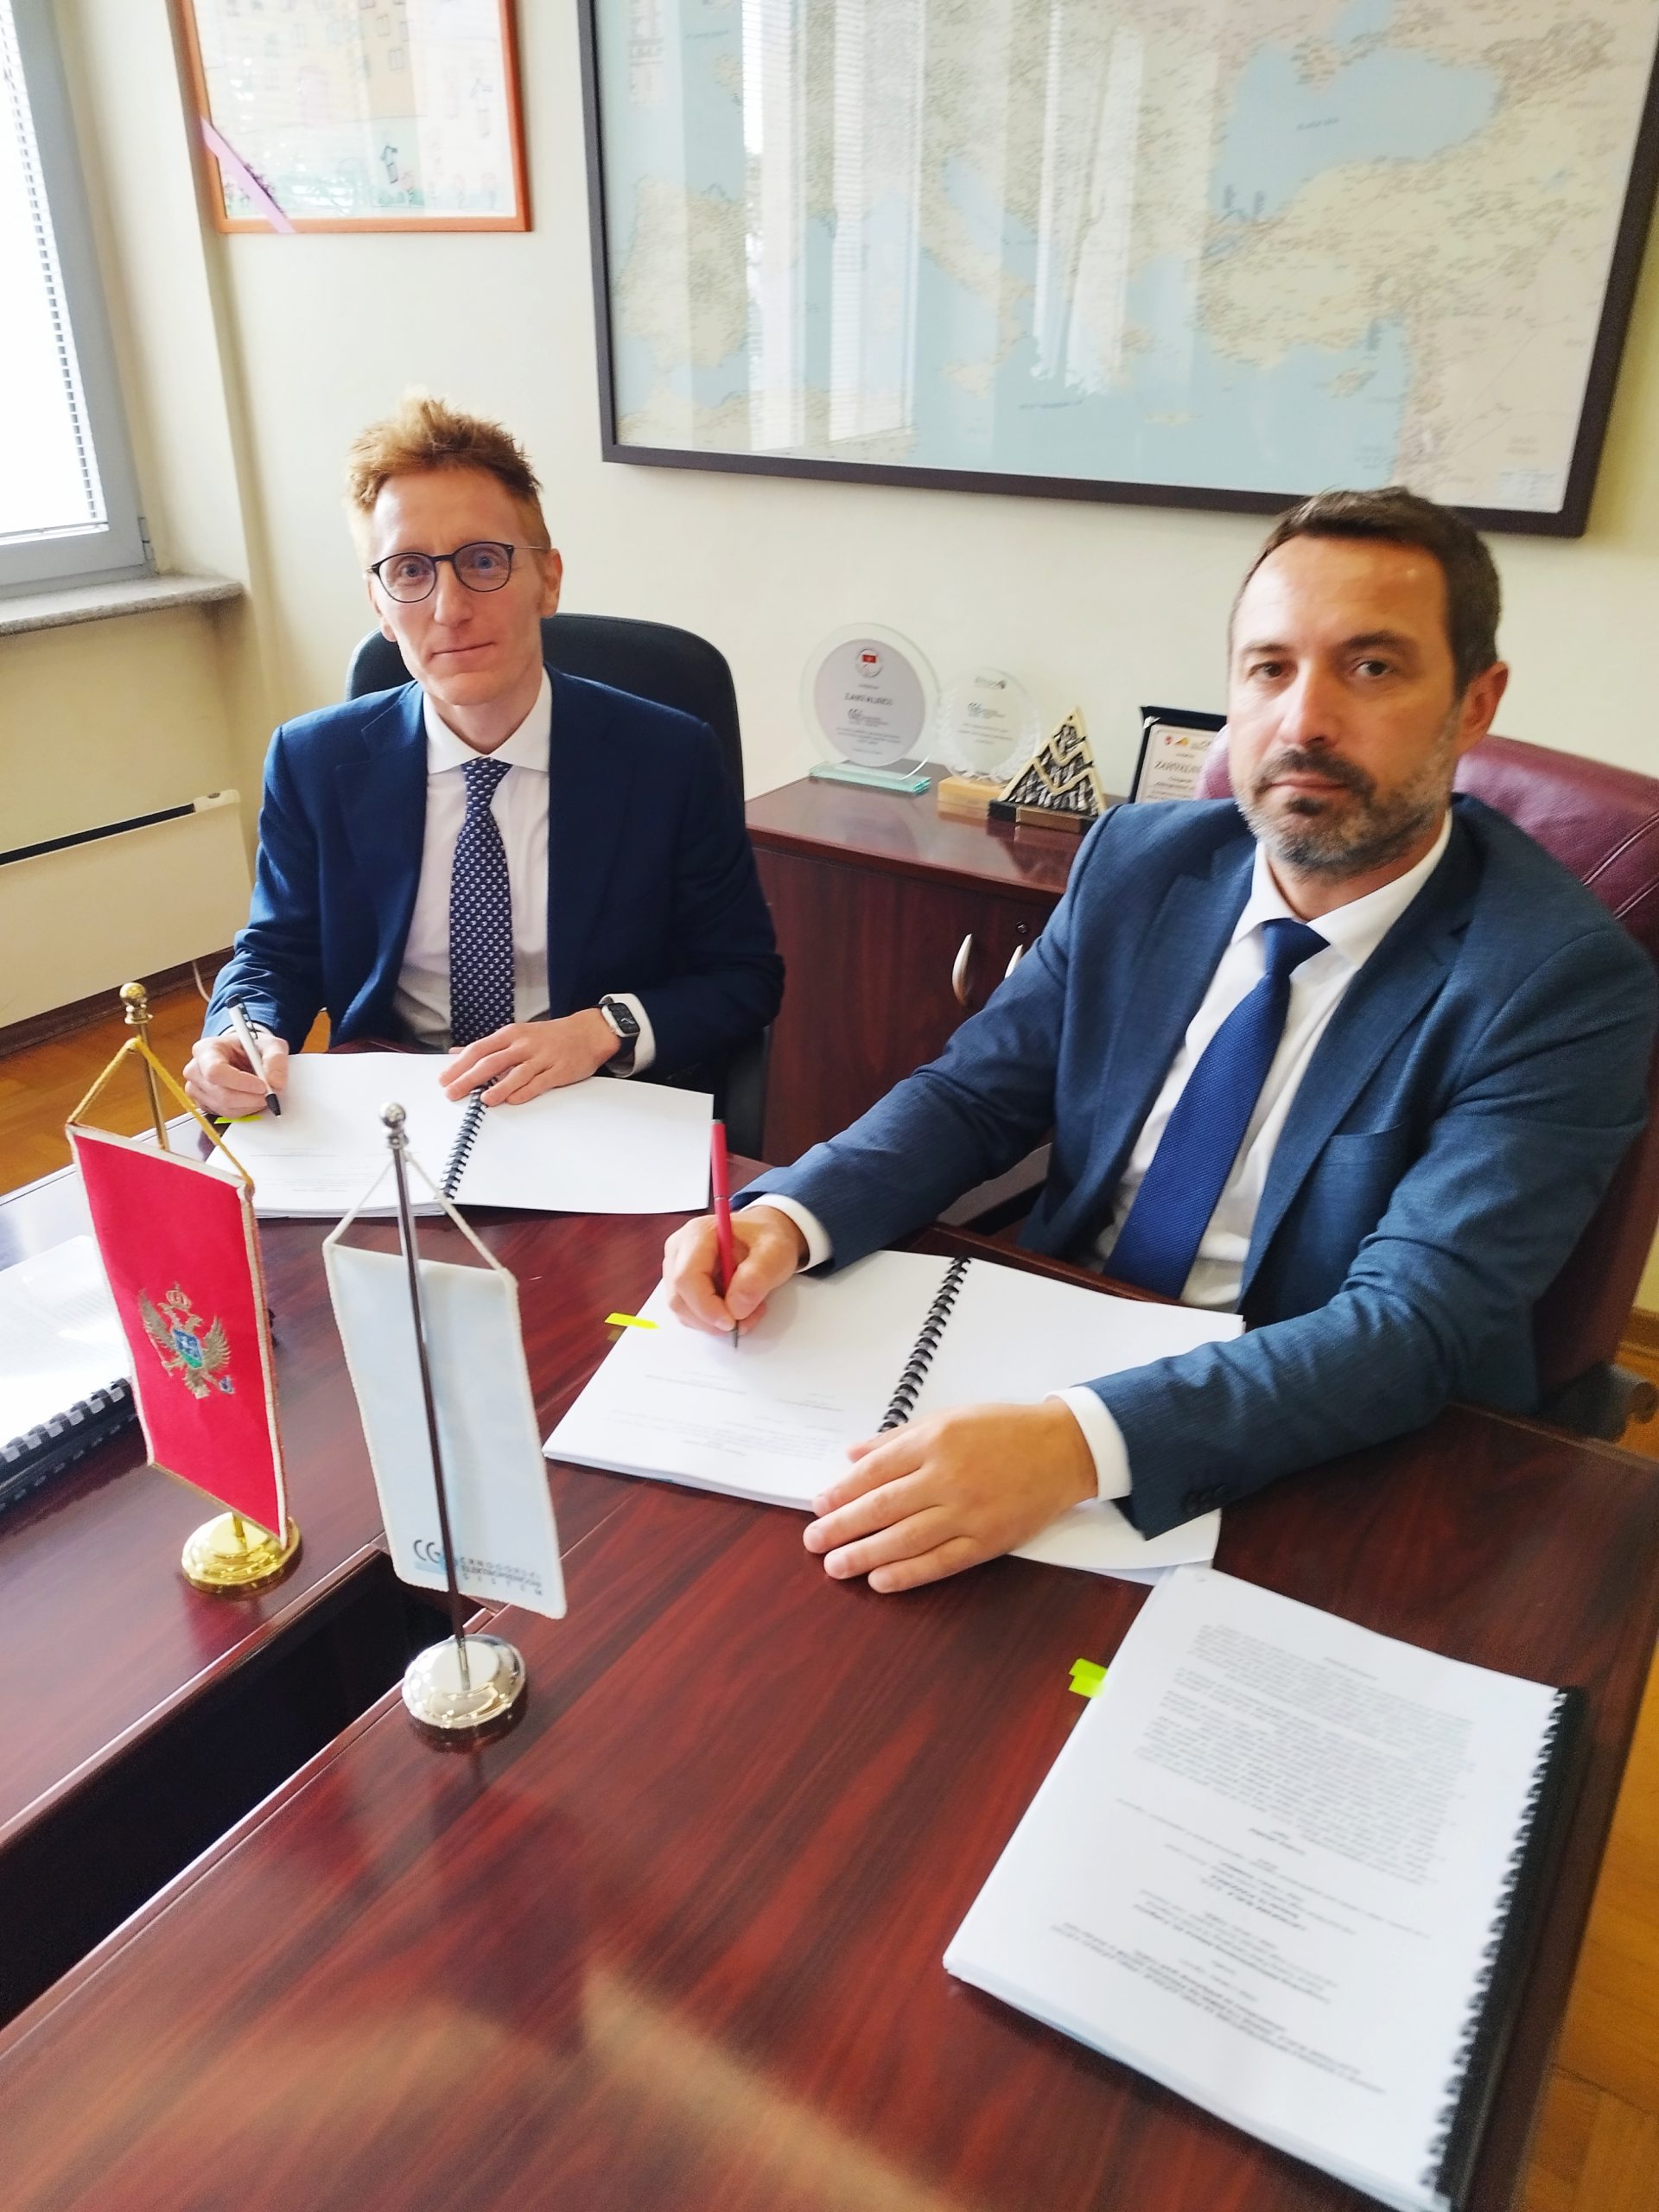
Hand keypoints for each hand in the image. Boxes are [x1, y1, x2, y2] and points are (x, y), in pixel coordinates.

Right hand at [183, 1030, 289, 1117]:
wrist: (242, 1055)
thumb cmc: (250, 1047)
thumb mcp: (269, 1044)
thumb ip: (275, 1059)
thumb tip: (275, 1082)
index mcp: (205, 1050)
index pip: (215, 1071)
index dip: (240, 1082)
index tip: (262, 1086)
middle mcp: (196, 1070)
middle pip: (221, 1094)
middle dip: (251, 1098)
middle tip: (270, 1094)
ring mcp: (197, 1090)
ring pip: (225, 1108)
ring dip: (250, 1105)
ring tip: (263, 1094)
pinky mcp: (204, 1104)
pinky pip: (226, 1115)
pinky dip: (244, 1110)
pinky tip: (252, 1099)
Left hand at [441, 1011, 614, 1104]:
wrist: (588, 1032)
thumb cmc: (549, 1036)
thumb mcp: (516, 1035)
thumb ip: (487, 1046)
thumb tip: (456, 1053)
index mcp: (511, 1035)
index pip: (479, 1049)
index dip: (459, 1065)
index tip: (444, 1079)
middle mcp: (524, 1045)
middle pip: (492, 1062)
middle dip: (469, 1078)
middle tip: (453, 1093)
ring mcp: (542, 1057)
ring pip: (516, 1073)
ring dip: (499, 1087)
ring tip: (484, 1100)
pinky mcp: (559, 1070)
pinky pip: (540, 1082)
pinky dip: (525, 1091)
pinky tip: (513, 1100)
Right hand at [662, 1204, 807, 1334]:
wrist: (768, 1238)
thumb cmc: (770, 1238)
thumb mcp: (775, 1252)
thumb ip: (756, 1277)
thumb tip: (735, 1309)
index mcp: (699, 1234)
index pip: (686, 1278)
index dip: (705, 1306)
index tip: (731, 1322)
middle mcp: (680, 1248)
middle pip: (679, 1297)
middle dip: (711, 1319)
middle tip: (745, 1321)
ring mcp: (677, 1266)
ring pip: (683, 1309)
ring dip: (713, 1321)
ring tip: (747, 1311)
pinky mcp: (683, 1282)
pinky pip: (689, 1311)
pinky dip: (712, 1319)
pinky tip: (736, 1308)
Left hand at [804, 1399, 1095, 1592]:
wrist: (1062, 1450)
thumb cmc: (1003, 1430)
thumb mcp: (947, 1418)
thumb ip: (897, 1438)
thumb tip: (852, 1455)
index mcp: (934, 1441)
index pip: (874, 1472)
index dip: (841, 1492)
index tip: (818, 1506)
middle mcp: (948, 1477)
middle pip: (881, 1507)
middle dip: (841, 1527)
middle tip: (814, 1541)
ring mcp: (968, 1513)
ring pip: (904, 1539)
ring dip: (864, 1555)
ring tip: (836, 1565)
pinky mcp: (987, 1541)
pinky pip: (940, 1562)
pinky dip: (907, 1574)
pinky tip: (880, 1580)